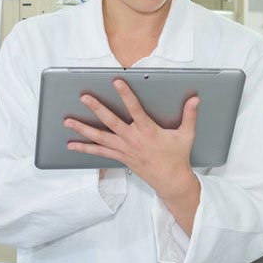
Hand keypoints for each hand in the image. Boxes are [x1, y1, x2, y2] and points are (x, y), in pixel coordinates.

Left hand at [63, 79, 201, 229]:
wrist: (171, 180)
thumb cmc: (178, 157)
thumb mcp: (186, 135)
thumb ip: (190, 115)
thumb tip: (195, 99)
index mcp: (148, 130)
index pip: (135, 109)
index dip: (126, 94)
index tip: (116, 82)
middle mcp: (133, 139)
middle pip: (111, 121)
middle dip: (96, 108)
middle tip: (84, 98)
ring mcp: (124, 149)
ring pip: (100, 137)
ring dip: (83, 128)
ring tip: (68, 121)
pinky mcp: (120, 157)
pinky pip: (99, 152)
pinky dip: (85, 148)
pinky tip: (72, 145)